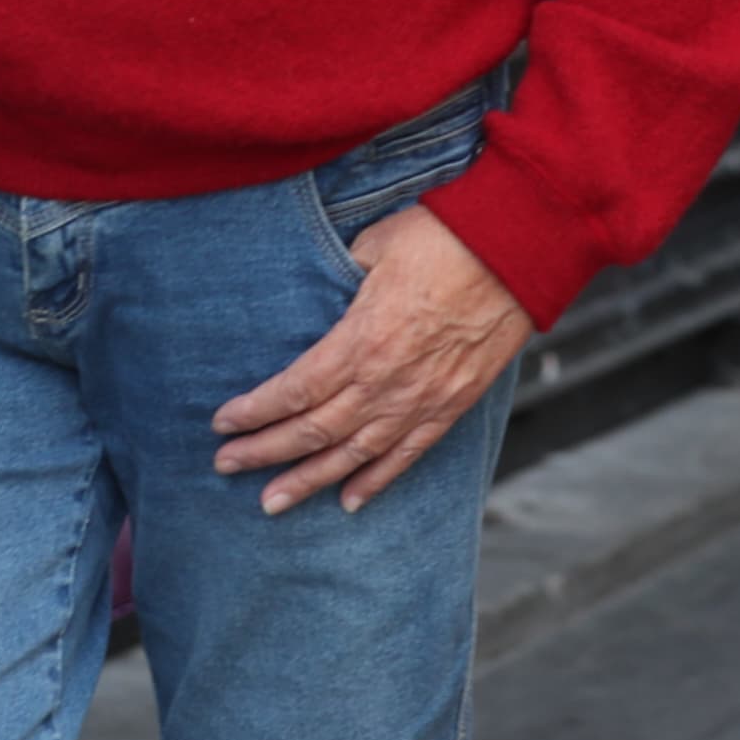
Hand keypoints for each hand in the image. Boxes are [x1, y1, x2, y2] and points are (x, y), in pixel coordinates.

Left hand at [212, 206, 532, 514]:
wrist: (517, 253)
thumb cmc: (444, 237)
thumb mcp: (375, 244)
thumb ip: (341, 274)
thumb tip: (320, 289)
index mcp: (361, 340)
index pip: (295, 390)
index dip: (255, 411)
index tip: (222, 423)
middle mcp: (385, 382)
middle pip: (313, 431)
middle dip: (264, 452)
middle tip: (226, 466)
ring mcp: (420, 400)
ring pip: (353, 455)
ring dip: (309, 481)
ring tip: (271, 502)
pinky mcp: (451, 405)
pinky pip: (407, 455)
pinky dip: (376, 480)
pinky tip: (349, 499)